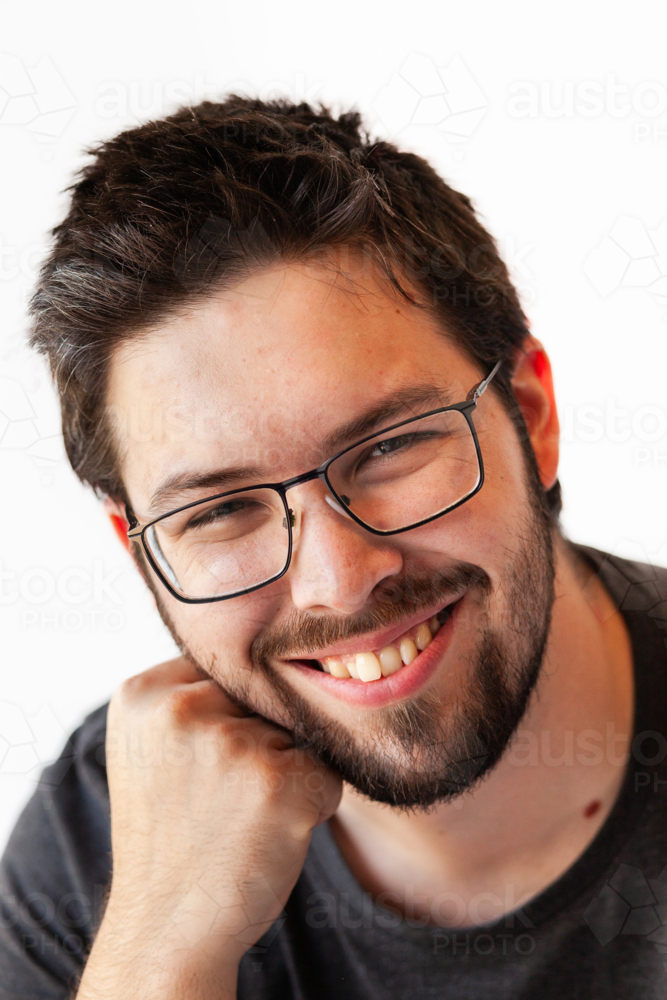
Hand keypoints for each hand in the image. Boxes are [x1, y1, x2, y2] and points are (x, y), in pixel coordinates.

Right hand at [75, 656, 341, 998]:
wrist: (167, 929)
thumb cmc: (171, 837)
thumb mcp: (151, 749)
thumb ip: (191, 696)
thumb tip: (270, 657)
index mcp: (143, 693)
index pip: (221, 672)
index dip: (227, 720)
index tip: (203, 769)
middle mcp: (181, 708)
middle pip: (260, 699)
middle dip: (257, 743)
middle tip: (220, 799)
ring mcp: (231, 743)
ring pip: (294, 734)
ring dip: (285, 774)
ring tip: (240, 818)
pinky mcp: (279, 781)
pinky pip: (325, 773)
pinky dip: (312, 804)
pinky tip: (270, 833)